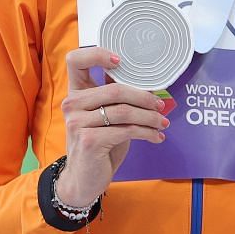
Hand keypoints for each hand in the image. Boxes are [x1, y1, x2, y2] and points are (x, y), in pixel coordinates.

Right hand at [56, 47, 170, 205]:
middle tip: (161, 106)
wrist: (84, 179)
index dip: (98, 54)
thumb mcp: (107, 119)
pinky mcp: (89, 140)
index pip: (75, 61)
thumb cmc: (99, 145)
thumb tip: (150, 87)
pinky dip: (147, 133)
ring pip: (124, 111)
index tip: (121, 61)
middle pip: (115, 89)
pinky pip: (127, 130)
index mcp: (75, 94)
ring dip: (149, 118)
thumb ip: (118, 101)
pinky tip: (156, 137)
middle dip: (144, 98)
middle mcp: (72, 105)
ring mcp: (77, 122)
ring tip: (162, 124)